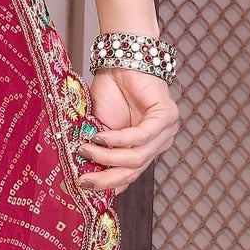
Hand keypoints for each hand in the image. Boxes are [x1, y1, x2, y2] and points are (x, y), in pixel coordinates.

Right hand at [74, 66, 179, 193]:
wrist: (120, 60)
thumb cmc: (110, 91)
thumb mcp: (100, 127)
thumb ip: (99, 149)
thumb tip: (82, 174)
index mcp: (144, 148)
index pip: (130, 176)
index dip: (108, 185)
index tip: (83, 188)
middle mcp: (158, 143)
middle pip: (135, 171)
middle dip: (106, 179)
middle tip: (83, 181)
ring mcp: (166, 131)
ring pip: (138, 157)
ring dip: (108, 157)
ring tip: (86, 151)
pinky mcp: (167, 116)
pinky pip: (142, 136)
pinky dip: (119, 139)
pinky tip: (101, 137)